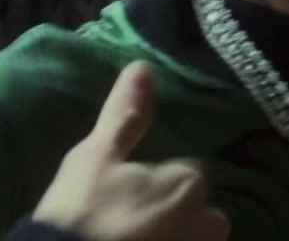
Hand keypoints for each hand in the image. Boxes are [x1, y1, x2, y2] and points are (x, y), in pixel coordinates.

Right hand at [32, 61, 229, 240]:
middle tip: (139, 221)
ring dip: (180, 234)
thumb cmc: (81, 211)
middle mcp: (206, 222)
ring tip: (142, 235)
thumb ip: (125, 114)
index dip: (161, 184)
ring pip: (198, 238)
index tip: (130, 194)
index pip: (188, 175)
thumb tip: (144, 65)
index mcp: (188, 184)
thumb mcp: (94, 157)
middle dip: (181, 216)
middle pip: (204, 215)